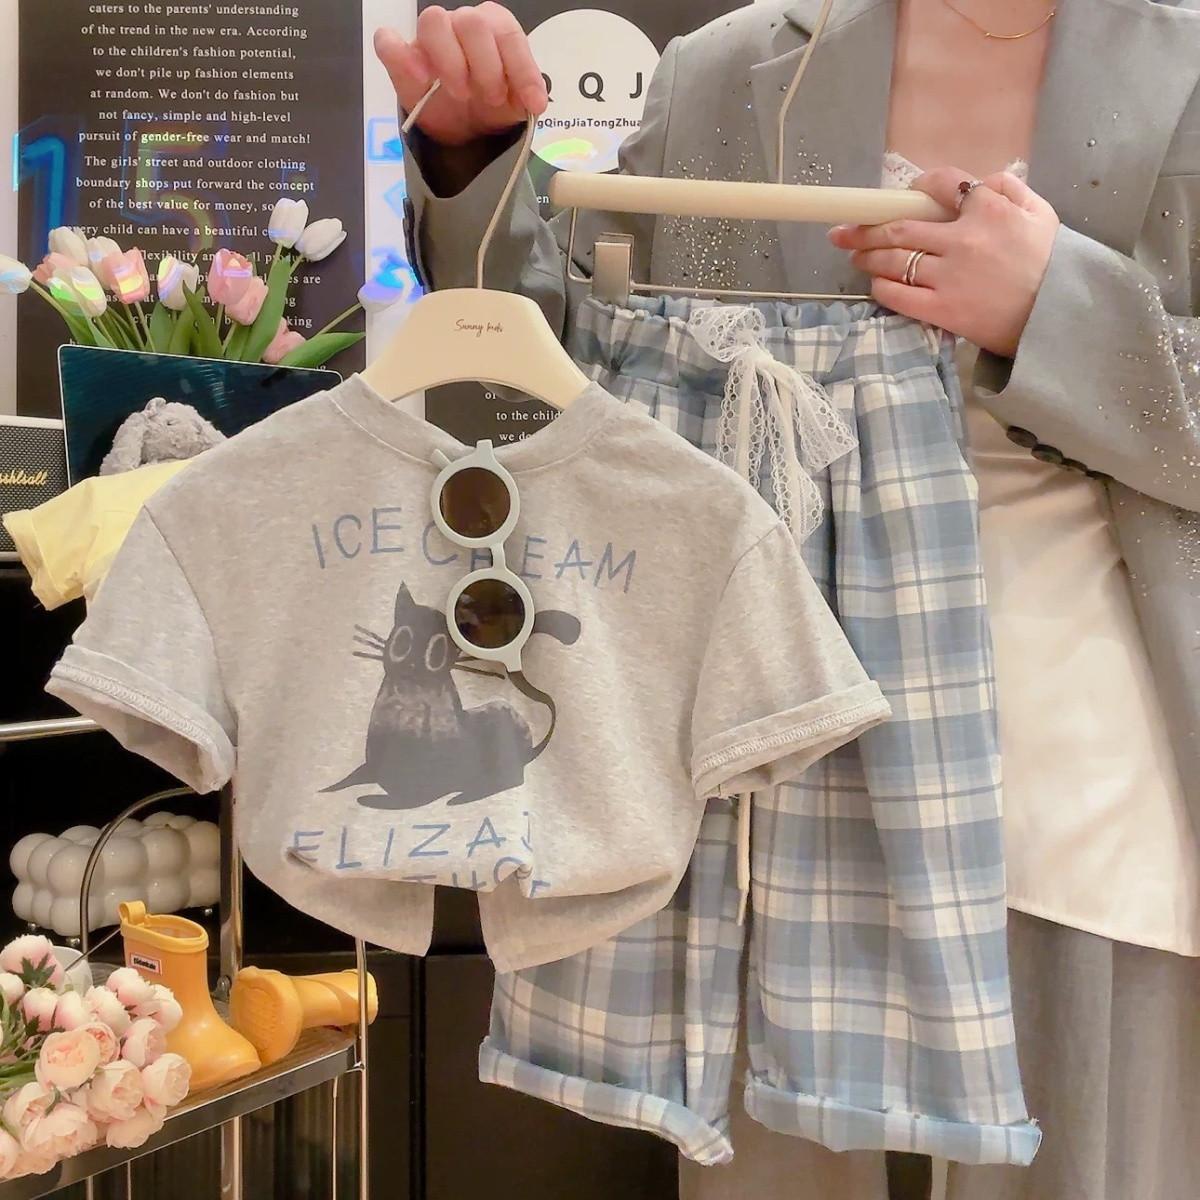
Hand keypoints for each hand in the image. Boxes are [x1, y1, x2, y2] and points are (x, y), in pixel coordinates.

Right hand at [374, 3, 547, 146]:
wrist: (461, 130)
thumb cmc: (487, 107)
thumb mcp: (514, 106)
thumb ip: (525, 97)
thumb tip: (534, 103)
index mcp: (493, 30)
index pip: (508, 33)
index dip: (522, 68)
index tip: (532, 104)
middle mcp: (461, 25)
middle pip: (472, 22)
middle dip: (487, 65)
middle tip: (491, 97)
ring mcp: (429, 39)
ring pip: (433, 22)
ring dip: (451, 62)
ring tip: (462, 93)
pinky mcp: (401, 57)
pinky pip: (387, 41)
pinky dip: (400, 55)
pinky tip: (421, 79)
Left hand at [827, 167, 1059, 357]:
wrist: (1057, 316)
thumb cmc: (1051, 263)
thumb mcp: (1042, 213)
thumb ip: (1010, 189)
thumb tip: (979, 180)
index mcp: (988, 209)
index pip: (940, 185)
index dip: (914, 188)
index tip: (901, 197)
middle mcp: (962, 239)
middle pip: (901, 226)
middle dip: (865, 226)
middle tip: (844, 230)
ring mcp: (948, 275)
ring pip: (894, 258)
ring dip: (867, 255)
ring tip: (854, 255)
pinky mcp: (941, 309)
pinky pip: (898, 295)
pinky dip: (881, 287)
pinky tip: (875, 283)